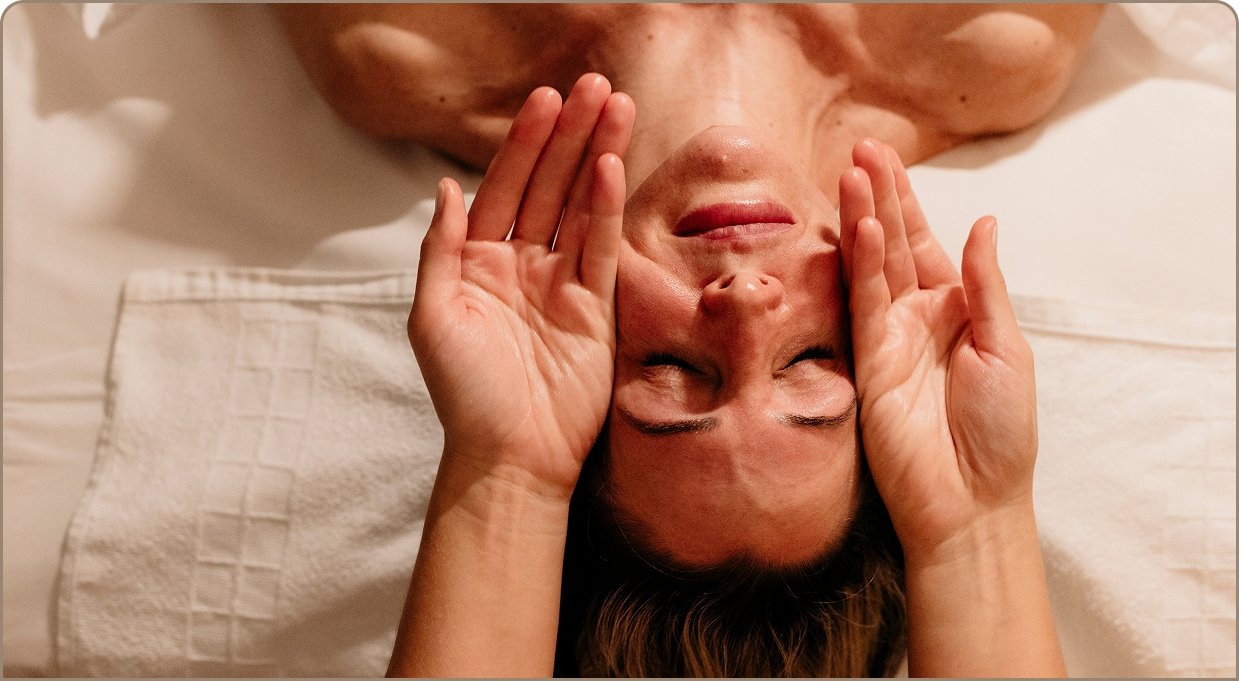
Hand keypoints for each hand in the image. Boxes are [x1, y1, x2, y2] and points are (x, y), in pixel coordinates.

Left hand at [409, 74, 634, 500]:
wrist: (509, 454)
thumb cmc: (463, 393)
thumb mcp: (433, 316)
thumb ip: (442, 248)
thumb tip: (445, 188)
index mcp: (480, 262)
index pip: (506, 187)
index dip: (524, 143)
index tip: (544, 100)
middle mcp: (523, 264)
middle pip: (550, 185)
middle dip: (569, 135)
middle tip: (592, 85)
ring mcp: (562, 283)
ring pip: (583, 206)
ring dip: (597, 156)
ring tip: (616, 107)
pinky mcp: (596, 307)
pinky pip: (602, 247)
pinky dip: (607, 207)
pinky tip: (610, 167)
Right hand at [838, 138, 1037, 558]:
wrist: (971, 499)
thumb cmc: (1000, 431)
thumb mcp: (1007, 347)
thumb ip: (987, 285)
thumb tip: (985, 223)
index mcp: (955, 310)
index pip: (925, 244)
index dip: (906, 201)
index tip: (885, 160)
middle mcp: (917, 317)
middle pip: (894, 245)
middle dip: (877, 196)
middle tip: (859, 150)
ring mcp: (889, 338)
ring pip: (873, 267)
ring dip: (863, 220)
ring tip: (850, 174)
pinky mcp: (868, 362)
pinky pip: (864, 304)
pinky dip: (864, 266)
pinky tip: (862, 230)